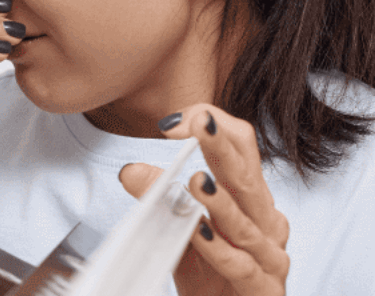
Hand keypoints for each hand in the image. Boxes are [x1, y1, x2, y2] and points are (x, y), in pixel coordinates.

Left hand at [120, 105, 289, 295]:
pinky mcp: (263, 288)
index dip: (215, 128)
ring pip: (244, 222)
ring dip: (218, 200)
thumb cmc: (212, 274)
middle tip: (200, 122)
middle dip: (222, 147)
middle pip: (245, 176)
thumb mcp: (180, 230)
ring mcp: (270, 256)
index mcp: (251, 198)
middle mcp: (266, 222)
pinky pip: (240, 264)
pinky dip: (218, 248)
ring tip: (194, 179)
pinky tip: (199, 232)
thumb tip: (131, 169)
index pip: (242, 149)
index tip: (174, 122)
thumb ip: (161, 199)